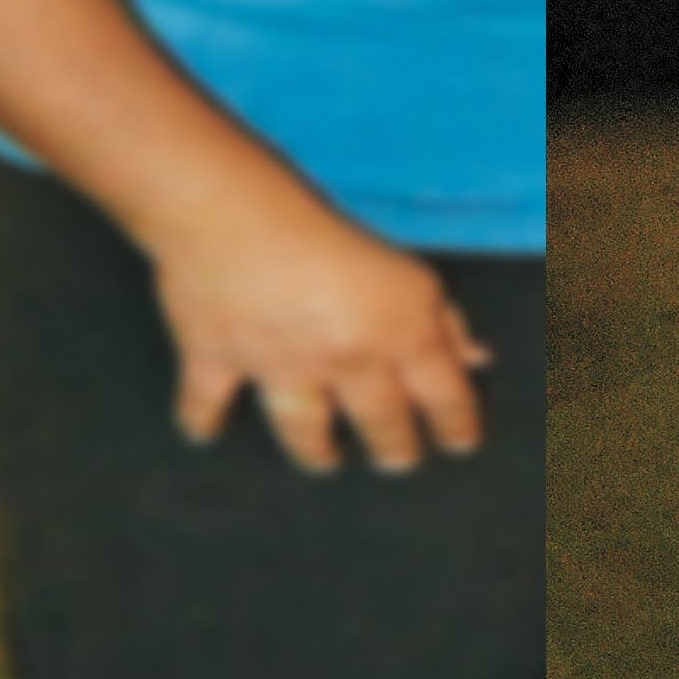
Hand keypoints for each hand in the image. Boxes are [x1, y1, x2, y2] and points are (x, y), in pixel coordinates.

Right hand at [144, 197, 491, 474]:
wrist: (233, 216)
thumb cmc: (327, 224)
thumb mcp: (407, 268)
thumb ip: (445, 321)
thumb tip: (477, 361)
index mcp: (400, 334)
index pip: (444, 396)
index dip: (458, 424)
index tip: (462, 443)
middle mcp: (344, 362)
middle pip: (380, 422)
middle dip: (393, 449)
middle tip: (398, 462)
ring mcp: (279, 368)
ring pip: (306, 431)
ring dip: (317, 453)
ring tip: (326, 462)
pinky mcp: (217, 361)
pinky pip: (208, 403)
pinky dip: (201, 419)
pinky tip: (204, 433)